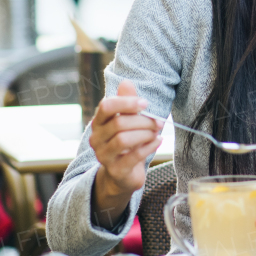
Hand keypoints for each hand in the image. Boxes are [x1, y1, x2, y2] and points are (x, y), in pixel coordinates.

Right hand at [90, 81, 162, 224]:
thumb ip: (127, 102)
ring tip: (157, 132)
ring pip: (123, 140)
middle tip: (159, 121)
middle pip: (119, 123)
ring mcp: (103, 156)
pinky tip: (158, 141)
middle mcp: (96, 139)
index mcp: (98, 122)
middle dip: (143, 121)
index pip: (106, 106)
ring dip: (145, 134)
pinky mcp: (115, 170)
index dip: (127, 102)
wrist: (121, 174)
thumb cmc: (127, 142)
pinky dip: (149, 147)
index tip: (145, 103)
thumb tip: (126, 81)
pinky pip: (133, 156)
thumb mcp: (127, 120)